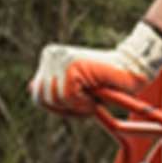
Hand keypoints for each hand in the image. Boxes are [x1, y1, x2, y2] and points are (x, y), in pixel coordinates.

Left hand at [33, 26, 161, 114]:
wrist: (132, 71)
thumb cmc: (105, 84)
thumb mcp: (74, 90)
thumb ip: (53, 89)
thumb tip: (30, 87)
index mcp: (49, 58)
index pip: (38, 95)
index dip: (58, 108)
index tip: (79, 103)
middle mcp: (51, 54)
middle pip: (43, 98)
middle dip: (67, 108)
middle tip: (88, 100)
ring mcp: (60, 57)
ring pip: (56, 98)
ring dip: (77, 105)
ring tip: (93, 96)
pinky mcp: (72, 63)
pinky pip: (68, 96)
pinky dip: (84, 102)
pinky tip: (97, 93)